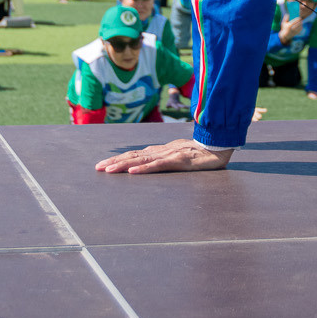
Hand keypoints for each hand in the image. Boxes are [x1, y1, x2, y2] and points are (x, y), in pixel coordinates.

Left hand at [94, 138, 235, 173]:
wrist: (219, 146)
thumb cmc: (200, 152)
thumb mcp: (178, 156)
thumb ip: (164, 159)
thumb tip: (148, 163)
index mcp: (160, 150)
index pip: (135, 155)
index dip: (118, 160)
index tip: (103, 166)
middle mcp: (161, 151)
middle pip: (134, 156)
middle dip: (114, 163)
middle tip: (98, 169)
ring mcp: (169, 155)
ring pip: (142, 160)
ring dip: (124, 165)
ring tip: (109, 171)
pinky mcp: (179, 161)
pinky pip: (159, 165)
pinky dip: (145, 168)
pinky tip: (133, 172)